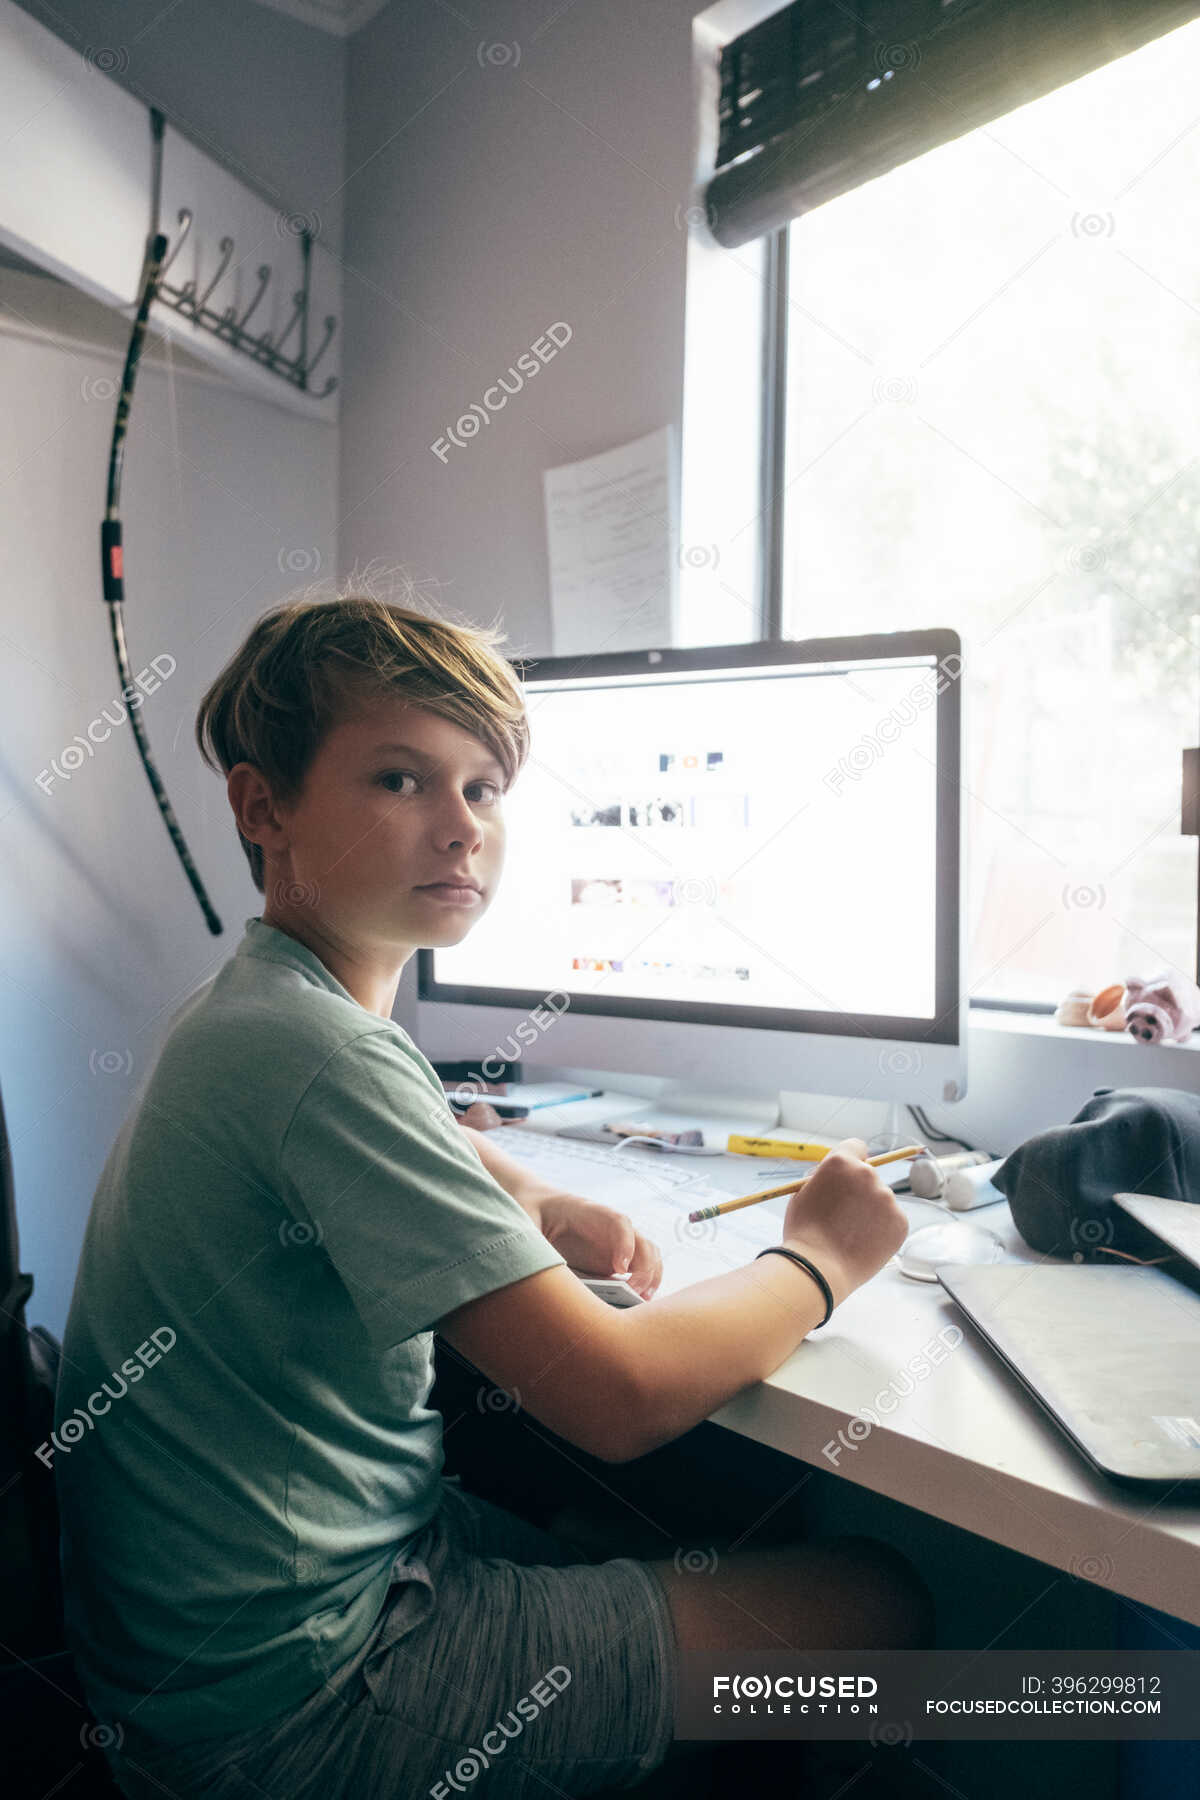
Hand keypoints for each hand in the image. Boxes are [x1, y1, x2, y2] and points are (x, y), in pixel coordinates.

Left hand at [538, 1193, 663, 1300]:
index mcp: (592, 1213)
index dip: (624, 1244)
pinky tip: (637, 1304)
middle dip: (643, 1268)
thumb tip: (541, 1268)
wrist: (539, 1210)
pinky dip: (647, 1286)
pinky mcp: (616, 1263)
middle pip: (642, 1243)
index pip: (619, 1223)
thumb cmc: (533, 1214)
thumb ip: (533, 1241)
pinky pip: (642, 1273)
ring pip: (650, 1258)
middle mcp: (611, 1230)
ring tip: (641, 1302)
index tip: (619, 1268)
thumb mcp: (527, 1223)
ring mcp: (618, 1246)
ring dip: (651, 1278)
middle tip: (631, 1292)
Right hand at [782, 1138, 908, 1307]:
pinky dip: (881, 1228)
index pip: (856, 1147)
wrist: (818, 1268)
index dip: (851, 1160)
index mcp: (841, 1162)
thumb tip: (837, 1176)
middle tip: (844, 1213)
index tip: (849, 1174)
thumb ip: (823, 1178)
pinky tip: (863, 1242)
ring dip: (869, 1211)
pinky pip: (891, 1219)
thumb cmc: (804, 1232)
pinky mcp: (900, 1221)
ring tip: (850, 1234)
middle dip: (859, 1189)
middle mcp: (868, 1174)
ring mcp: (886, 1198)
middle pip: (868, 1174)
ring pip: (880, 1199)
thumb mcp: (802, 1193)